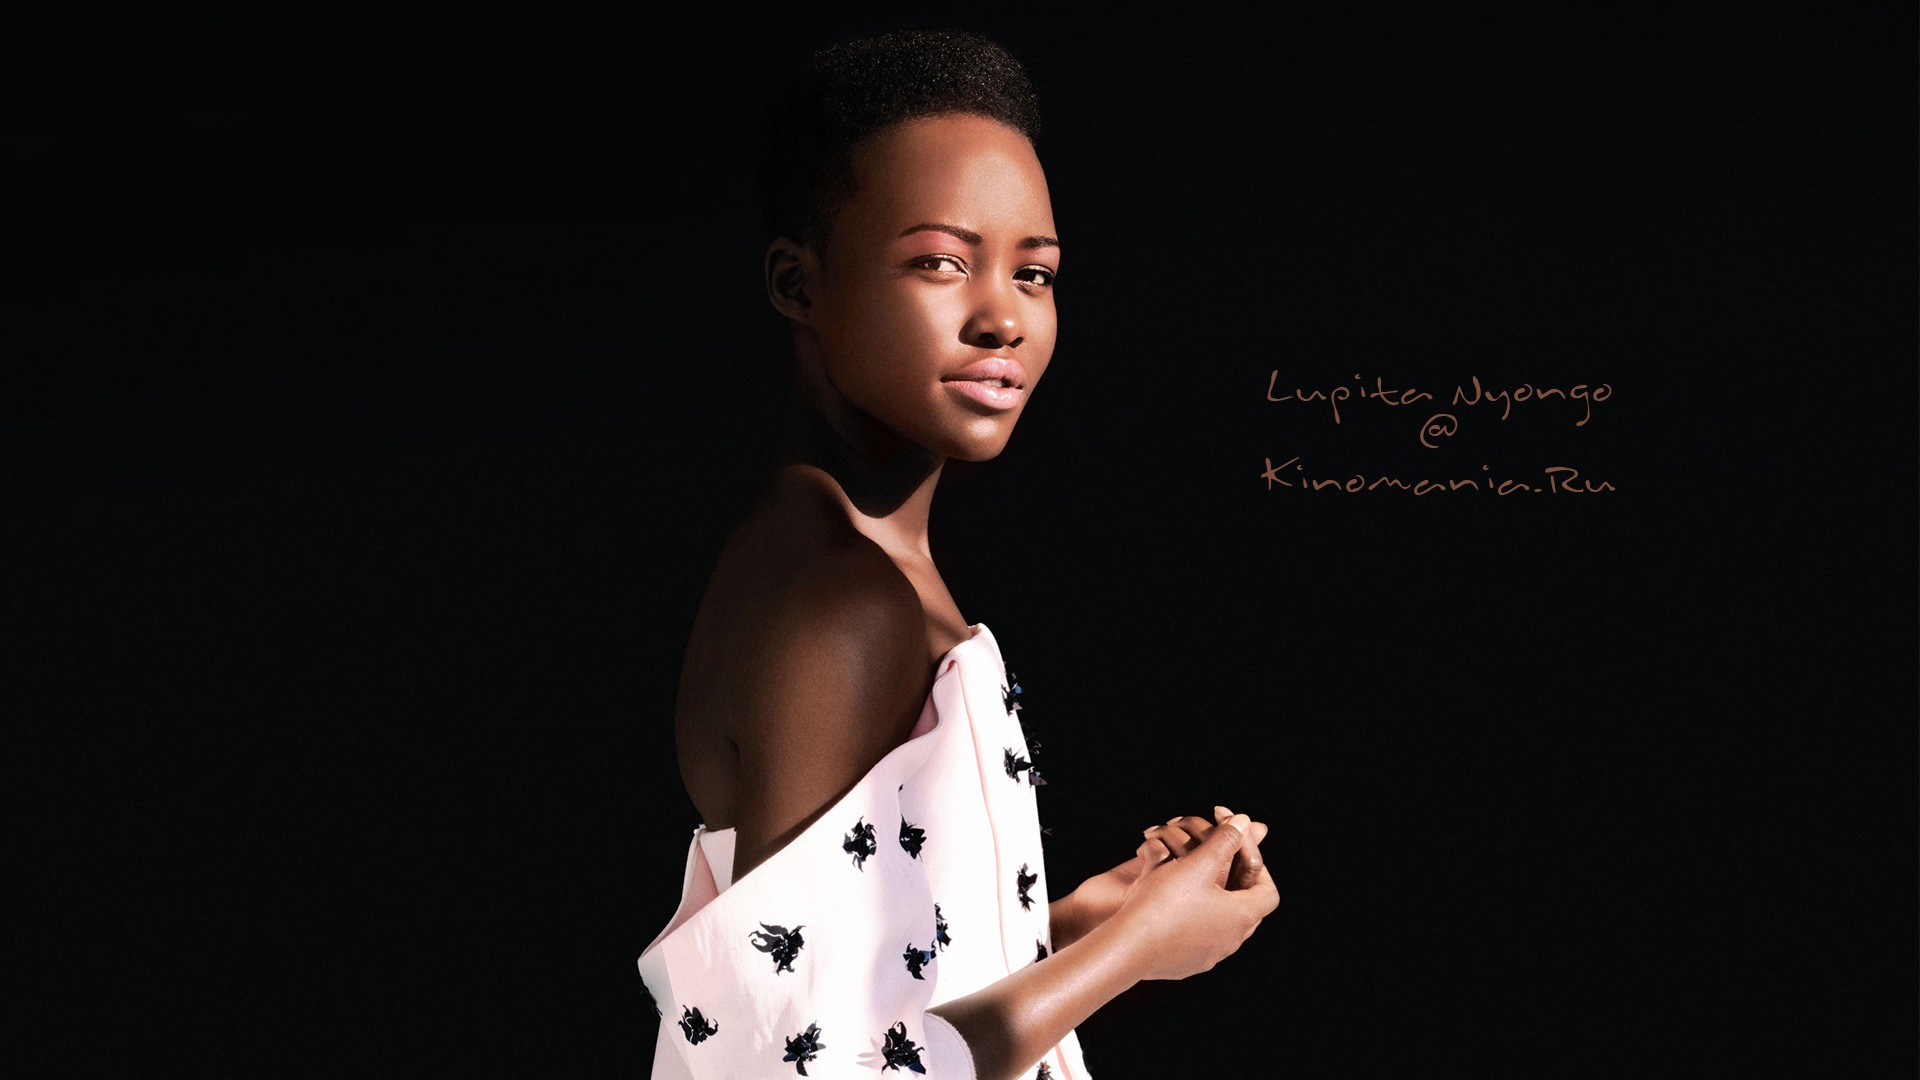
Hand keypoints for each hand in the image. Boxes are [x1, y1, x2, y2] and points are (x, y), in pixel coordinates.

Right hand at [1055, 807, 1270, 950]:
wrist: (1128, 947)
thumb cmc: (1163, 903)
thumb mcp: (1196, 863)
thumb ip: (1224, 839)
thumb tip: (1244, 821)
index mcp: (1241, 916)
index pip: (1269, 892)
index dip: (1258, 868)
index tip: (1238, 852)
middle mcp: (1231, 941)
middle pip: (1247, 909)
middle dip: (1236, 883)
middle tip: (1218, 863)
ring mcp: (1209, 956)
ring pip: (1223, 925)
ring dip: (1214, 901)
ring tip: (1193, 881)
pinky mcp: (1187, 965)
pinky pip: (1200, 939)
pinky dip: (1194, 919)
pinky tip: (1173, 905)